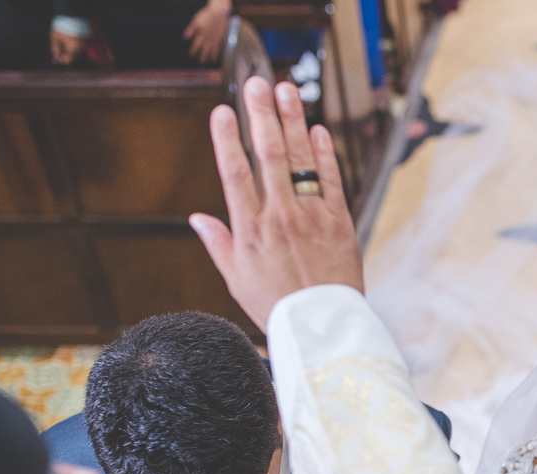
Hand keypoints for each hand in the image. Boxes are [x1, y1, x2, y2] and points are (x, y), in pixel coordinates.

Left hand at [49, 29, 87, 65]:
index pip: (68, 61)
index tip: (54, 56)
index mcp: (73, 50)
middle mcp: (81, 49)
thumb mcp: (55, 38)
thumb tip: (55, 60)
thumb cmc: (62, 26)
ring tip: (62, 40)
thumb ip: (55, 50)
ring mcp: (85, 44)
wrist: (73, 14)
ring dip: (69, 49)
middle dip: (65, 54)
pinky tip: (68, 38)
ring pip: (77, 51)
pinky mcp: (87, 38)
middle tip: (57, 48)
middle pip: (73, 57)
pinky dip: (74, 44)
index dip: (60, 60)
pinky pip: (80, 45)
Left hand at [183, 0, 231, 64]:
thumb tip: (185, 37)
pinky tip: (215, 57)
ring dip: (210, 56)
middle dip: (202, 56)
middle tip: (200, 63)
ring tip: (208, 62)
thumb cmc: (206, 15)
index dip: (193, 50)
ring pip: (212, 49)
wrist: (218, 12)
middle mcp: (208, 37)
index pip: (196, 44)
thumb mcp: (196, 20)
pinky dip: (216, 53)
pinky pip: (218, 48)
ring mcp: (215, 38)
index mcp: (201, 33)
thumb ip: (191, 29)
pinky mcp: (220, 38)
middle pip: (204, 49)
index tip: (190, 56)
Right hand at [190, 77, 362, 331]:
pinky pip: (331, 180)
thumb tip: (197, 217)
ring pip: (302, 160)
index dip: (227, 139)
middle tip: (257, 84)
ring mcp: (312, 217)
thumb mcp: (236, 279)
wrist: (323, 327)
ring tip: (287, 91)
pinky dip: (324, 153)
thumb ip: (219, 243)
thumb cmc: (277, 306)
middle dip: (262, 115)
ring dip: (293, 121)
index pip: (234, 173)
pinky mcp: (340, 222)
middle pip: (270, 155)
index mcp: (250, 230)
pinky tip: (317, 130)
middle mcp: (281, 218)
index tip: (222, 111)